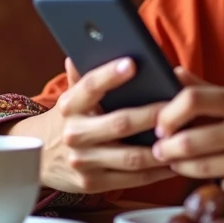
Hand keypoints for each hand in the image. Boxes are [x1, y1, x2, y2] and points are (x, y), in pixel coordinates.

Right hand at [13, 58, 173, 194]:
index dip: (111, 74)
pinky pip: (132, 179)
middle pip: (120, 123)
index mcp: (70, 105)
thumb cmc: (68, 119)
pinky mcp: (91, 184)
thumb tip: (94, 38)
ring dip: (162, 147)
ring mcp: (82, 162)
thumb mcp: (71, 96)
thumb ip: (85, 74)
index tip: (133, 63)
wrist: (38, 159)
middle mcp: (74, 134)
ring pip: (132, 156)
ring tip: (186, 135)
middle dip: (154, 114)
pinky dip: (157, 172)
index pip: (90, 86)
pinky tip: (175, 162)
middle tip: (180, 105)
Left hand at [150, 68, 223, 203]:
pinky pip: (222, 187)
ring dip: (183, 168)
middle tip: (161, 151)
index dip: (168, 114)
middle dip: (166, 149)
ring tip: (181, 163)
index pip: (193, 100)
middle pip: (189, 140)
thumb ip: (210, 90)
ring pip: (199, 168)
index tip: (161, 125)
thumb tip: (172, 74)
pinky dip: (219, 184)